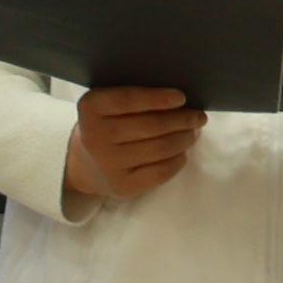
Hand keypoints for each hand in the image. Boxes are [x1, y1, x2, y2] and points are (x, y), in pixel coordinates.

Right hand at [61, 83, 201, 208]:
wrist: (83, 165)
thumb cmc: (105, 124)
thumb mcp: (106, 104)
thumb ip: (133, 96)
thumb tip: (180, 100)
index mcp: (91, 107)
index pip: (129, 100)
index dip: (158, 98)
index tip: (182, 97)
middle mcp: (96, 136)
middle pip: (150, 126)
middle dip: (181, 120)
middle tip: (198, 116)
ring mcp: (109, 164)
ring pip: (159, 149)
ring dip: (184, 139)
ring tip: (194, 132)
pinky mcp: (123, 186)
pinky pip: (160, 172)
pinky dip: (177, 160)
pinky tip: (183, 152)